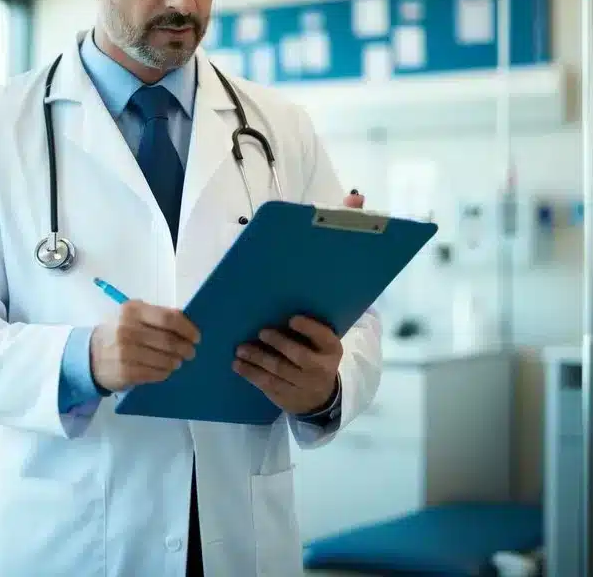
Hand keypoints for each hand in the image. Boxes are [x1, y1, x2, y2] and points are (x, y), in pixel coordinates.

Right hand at [91, 300, 200, 391]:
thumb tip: (185, 322)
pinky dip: (165, 373)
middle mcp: (128, 329)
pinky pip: (155, 374)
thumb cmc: (116, 333)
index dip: (187, 328)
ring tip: (177, 362)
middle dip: (185, 348)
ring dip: (176, 362)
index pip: (169, 318)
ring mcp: (126, 352)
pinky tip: (165, 370)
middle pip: (169, 340)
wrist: (89, 356)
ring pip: (165, 359)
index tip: (196, 337)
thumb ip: (155, 316)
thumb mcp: (131, 317)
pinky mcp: (126, 372)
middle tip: (190, 352)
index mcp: (132, 310)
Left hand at [232, 189, 361, 412]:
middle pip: (300, 356)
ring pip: (279, 371)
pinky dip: (250, 373)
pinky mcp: (284, 395)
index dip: (311, 328)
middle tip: (263, 330)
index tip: (294, 317)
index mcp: (333, 343)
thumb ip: (344, 247)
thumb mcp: (333, 294)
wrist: (319, 385)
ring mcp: (302, 382)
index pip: (326, 336)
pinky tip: (236, 362)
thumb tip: (356, 197)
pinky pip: (265, 384)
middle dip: (281, 344)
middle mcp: (321, 364)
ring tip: (242, 346)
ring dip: (259, 359)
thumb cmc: (320, 327)